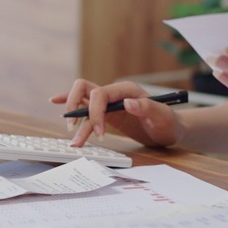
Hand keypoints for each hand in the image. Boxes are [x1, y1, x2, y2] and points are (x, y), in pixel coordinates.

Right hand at [49, 79, 183, 147]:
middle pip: (84, 88)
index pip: (100, 94)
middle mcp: (115, 92)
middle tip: (74, 127)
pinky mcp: (106, 112)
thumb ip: (147, 108)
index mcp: (126, 90)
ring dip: (72, 114)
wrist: (170, 130)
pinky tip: (56, 104)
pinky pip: (85, 107)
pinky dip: (72, 107)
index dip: (95, 112)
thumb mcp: (162, 117)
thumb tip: (128, 103)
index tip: (99, 134)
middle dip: (75, 105)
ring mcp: (109, 102)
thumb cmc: (168, 123)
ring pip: (82, 100)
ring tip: (71, 138)